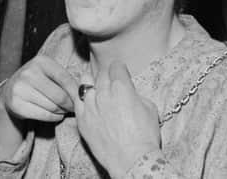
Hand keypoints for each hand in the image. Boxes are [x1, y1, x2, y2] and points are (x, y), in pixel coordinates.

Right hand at [1, 54, 78, 122]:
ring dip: (63, 111)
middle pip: (59, 95)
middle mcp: (29, 73)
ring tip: (65, 110)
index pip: (65, 78)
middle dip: (71, 104)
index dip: (76, 91)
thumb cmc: (37, 81)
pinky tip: (57, 115)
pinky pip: (44, 115)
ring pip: (53, 107)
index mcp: (40, 61)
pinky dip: (55, 117)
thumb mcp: (48, 72)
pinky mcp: (17, 105)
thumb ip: (65, 78)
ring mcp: (21, 89)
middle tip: (75, 108)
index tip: (82, 98)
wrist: (10, 91)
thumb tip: (86, 90)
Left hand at [75, 61, 160, 177]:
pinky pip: (76, 100)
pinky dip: (82, 98)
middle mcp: (103, 93)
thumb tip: (129, 91)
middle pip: (101, 73)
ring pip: (85, 81)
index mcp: (121, 87)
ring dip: (92, 83)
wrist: (132, 160)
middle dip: (107, 76)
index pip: (116, 66)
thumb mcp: (150, 108)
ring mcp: (90, 106)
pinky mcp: (81, 119)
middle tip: (111, 85)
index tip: (121, 74)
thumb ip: (135, 94)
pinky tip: (88, 102)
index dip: (120, 69)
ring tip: (96, 89)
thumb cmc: (145, 136)